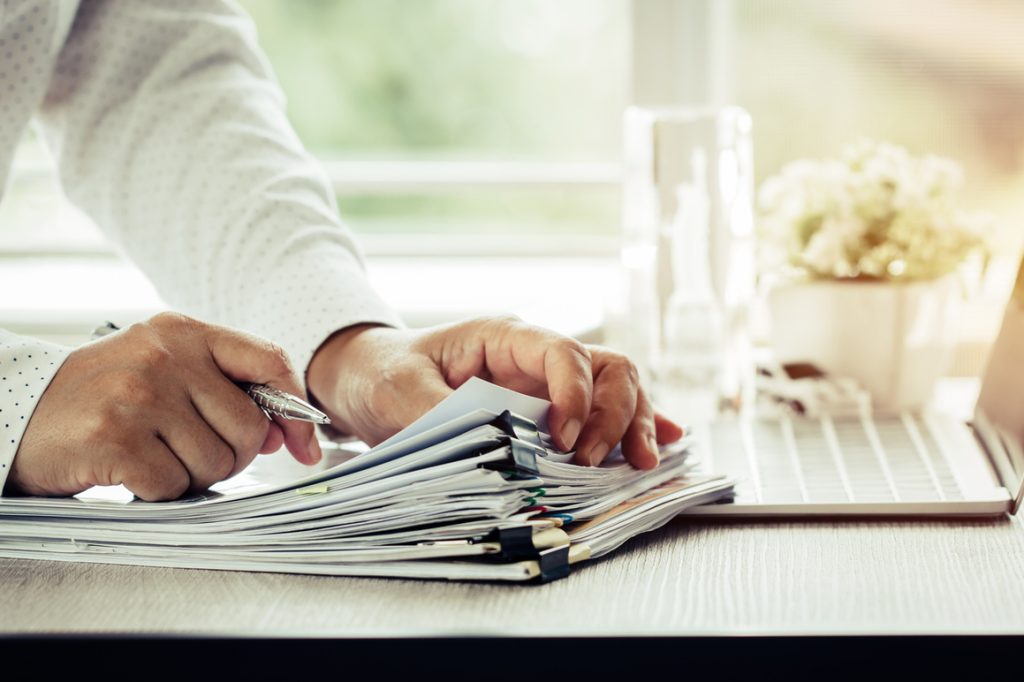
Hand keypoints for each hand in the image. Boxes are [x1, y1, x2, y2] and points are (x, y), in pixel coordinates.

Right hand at [9, 312, 321, 500]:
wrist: (16, 413)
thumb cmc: (103, 397)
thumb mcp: (163, 370)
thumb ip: (224, 389)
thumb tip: (284, 433)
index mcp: (183, 332)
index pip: (268, 359)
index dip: (295, 408)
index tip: (303, 445)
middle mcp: (165, 356)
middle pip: (250, 427)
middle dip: (230, 456)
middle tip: (188, 454)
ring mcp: (140, 395)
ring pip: (217, 462)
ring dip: (191, 476)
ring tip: (153, 456)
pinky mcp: (116, 438)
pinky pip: (175, 486)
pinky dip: (159, 492)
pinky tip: (131, 472)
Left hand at [307, 316, 682, 468]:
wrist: (366, 378)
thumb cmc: (383, 374)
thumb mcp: (400, 392)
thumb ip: (443, 416)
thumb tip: (496, 457)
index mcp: (505, 337)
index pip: (564, 353)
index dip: (576, 396)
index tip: (565, 442)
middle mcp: (536, 357)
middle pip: (608, 368)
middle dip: (617, 413)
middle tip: (599, 461)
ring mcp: (547, 383)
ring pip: (617, 389)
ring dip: (634, 423)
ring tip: (642, 464)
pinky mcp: (548, 411)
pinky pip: (603, 413)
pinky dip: (633, 427)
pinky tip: (661, 446)